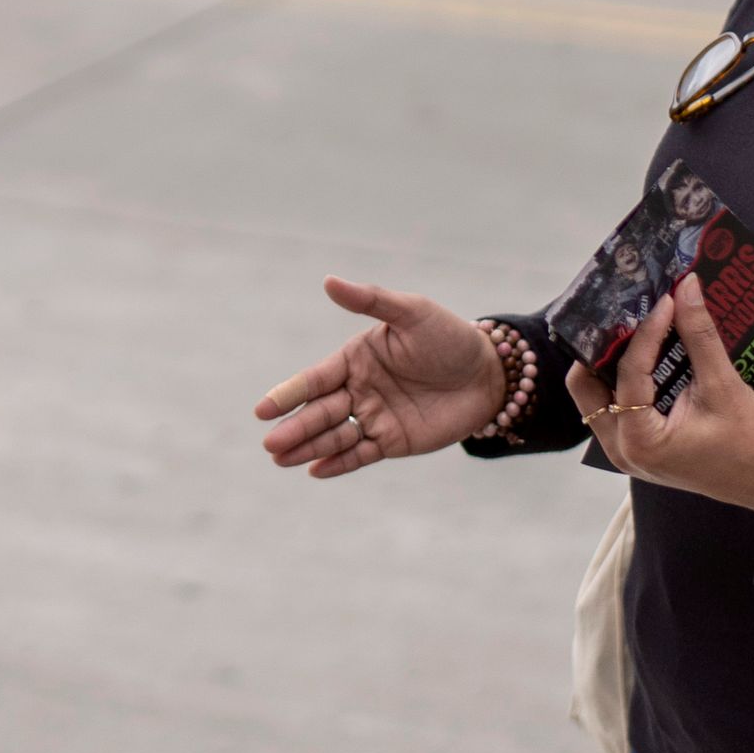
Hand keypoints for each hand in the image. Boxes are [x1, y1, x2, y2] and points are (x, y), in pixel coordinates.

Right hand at [254, 277, 503, 478]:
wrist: (491, 374)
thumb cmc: (449, 337)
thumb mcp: (412, 313)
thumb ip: (371, 300)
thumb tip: (329, 281)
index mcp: (356, 359)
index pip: (315, 379)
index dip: (289, 394)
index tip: (263, 409)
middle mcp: (359, 389)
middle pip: (320, 412)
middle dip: (295, 428)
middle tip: (270, 444)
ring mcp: (374, 417)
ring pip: (335, 436)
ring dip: (308, 448)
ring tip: (280, 459)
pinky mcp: (393, 441)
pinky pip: (361, 454)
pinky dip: (338, 463)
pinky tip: (315, 471)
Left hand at [577, 277, 753, 514]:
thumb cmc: (747, 442)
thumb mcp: (723, 386)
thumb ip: (700, 335)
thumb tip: (687, 286)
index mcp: (639, 439)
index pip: (628, 372)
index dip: (645, 331)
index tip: (664, 300)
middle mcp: (619, 448)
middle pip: (586, 385)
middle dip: (604, 347)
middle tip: (628, 313)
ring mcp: (623, 449)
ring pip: (595, 395)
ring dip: (608, 361)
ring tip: (631, 326)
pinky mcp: (634, 444)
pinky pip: (613, 405)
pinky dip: (621, 378)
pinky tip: (642, 351)